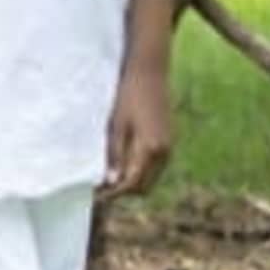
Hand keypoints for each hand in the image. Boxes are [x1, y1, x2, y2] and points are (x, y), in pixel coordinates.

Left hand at [101, 67, 175, 198]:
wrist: (149, 74)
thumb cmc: (128, 96)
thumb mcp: (116, 125)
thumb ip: (115, 154)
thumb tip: (112, 181)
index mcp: (150, 148)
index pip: (132, 183)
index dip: (115, 193)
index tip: (99, 195)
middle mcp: (164, 152)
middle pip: (145, 186)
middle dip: (125, 191)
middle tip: (102, 188)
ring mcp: (169, 147)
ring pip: (152, 178)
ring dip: (133, 182)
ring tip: (111, 176)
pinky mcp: (170, 141)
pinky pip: (156, 166)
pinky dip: (141, 171)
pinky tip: (125, 162)